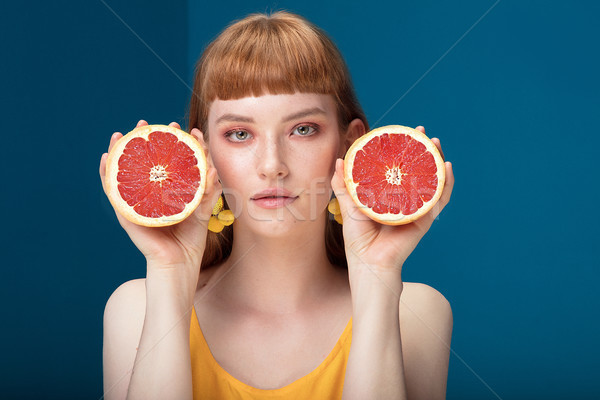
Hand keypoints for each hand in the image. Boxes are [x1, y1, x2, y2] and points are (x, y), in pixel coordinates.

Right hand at [99, 120, 221, 271]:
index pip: (172, 160)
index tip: (187, 128)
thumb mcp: (204, 210)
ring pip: (126, 171)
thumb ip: (208, 191)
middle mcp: (152, 192)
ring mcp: (138, 201)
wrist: (179, 263)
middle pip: (146, 160)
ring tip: (121, 133)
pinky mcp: (127, 212)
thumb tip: (213, 169)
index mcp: (170, 188)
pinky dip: (107, 173)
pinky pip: (114, 191)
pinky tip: (106, 157)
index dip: (178, 142)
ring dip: (121, 150)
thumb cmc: (192, 237)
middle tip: (149, 123)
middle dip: (146, 139)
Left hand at [331, 126, 453, 278]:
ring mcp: (417, 208)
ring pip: (432, 180)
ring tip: (437, 143)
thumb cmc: (358, 238)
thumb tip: (339, 161)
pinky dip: (446, 183)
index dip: (402, 150)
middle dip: (423, 149)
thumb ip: (343, 184)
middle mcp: (405, 199)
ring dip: (438, 160)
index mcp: (389, 195)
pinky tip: (447, 168)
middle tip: (422, 131)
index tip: (401, 133)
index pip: (399, 168)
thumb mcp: (348, 206)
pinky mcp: (424, 219)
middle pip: (418, 170)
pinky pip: (439, 199)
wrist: (368, 263)